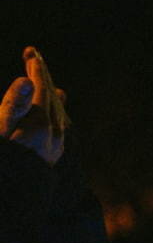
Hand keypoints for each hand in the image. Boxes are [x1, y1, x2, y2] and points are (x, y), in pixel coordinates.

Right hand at [2, 47, 67, 164]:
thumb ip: (15, 104)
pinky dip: (54, 113)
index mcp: (41, 123)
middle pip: (50, 98)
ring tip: (52, 85)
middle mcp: (54, 132)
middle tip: (35, 58)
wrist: (16, 189)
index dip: (35, 71)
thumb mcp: (3, 126)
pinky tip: (56, 113)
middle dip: (42, 77)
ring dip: (50, 95)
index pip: (40, 90)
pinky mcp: (52, 154)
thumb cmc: (5, 156)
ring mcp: (55, 144)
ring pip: (56, 113)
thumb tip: (26, 81)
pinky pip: (58, 126)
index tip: (32, 54)